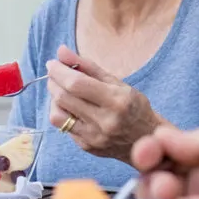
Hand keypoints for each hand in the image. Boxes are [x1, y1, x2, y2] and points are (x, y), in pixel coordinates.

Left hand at [47, 45, 167, 162]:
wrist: (146, 139)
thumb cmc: (133, 106)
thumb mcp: (117, 82)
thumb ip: (88, 66)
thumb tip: (61, 51)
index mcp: (117, 101)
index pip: (76, 84)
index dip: (59, 71)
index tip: (52, 63)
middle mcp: (105, 121)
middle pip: (64, 97)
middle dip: (53, 81)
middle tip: (54, 73)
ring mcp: (94, 137)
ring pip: (57, 115)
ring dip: (54, 98)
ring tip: (61, 90)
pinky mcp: (87, 147)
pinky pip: (63, 127)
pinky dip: (62, 113)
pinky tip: (71, 107)